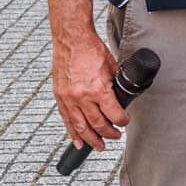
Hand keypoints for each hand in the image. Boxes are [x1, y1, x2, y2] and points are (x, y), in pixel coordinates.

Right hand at [53, 27, 127, 152]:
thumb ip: (116, 85)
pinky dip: (72, 133)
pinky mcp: (60, 96)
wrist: (72, 39)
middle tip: (115, 136)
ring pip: (81, 127)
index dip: (123, 121)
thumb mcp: (112, 68)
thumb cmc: (92, 50)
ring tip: (99, 146)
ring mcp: (69, 98)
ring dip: (91, 140)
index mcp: (99, 90)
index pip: (114, 115)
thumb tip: (123, 97)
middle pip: (98, 125)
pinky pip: (67, 120)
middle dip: (109, 134)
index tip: (125, 122)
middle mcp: (83, 97)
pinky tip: (78, 142)